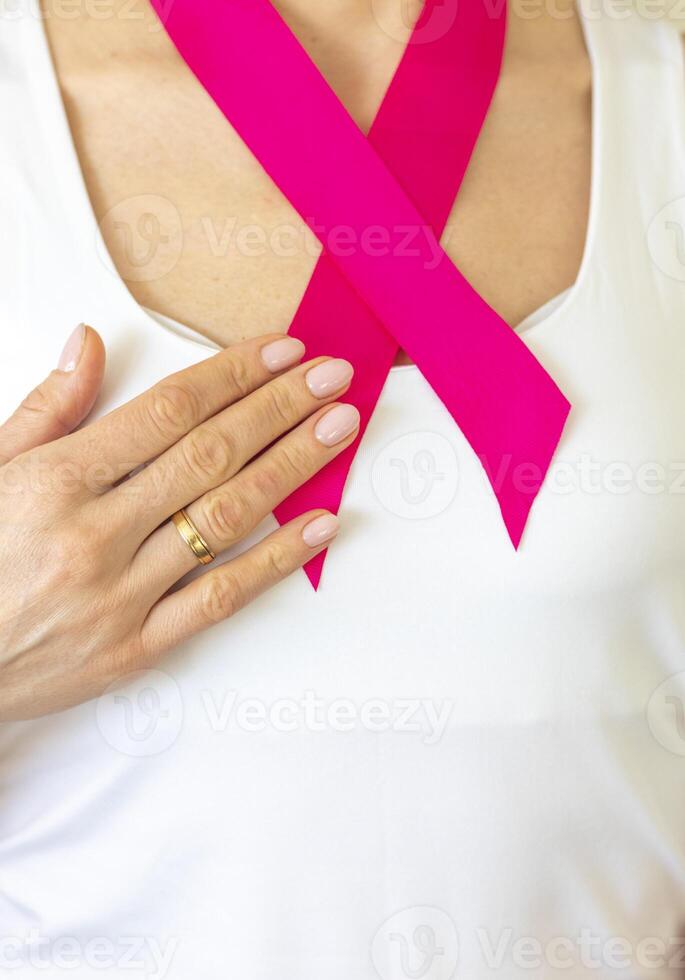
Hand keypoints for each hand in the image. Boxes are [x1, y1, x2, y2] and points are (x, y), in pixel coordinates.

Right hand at [0, 325, 358, 719]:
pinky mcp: (137, 646)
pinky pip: (219, 599)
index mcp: (57, 481)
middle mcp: (95, 534)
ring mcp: (121, 594)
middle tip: (333, 378)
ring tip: (339, 430)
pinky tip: (320, 525)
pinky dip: (276, 561)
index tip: (282, 352)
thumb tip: (89, 342)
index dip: (233, 376)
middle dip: (280, 410)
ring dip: (291, 468)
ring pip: (225, 519)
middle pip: (210, 456)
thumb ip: (46, 408)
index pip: (167, 412)